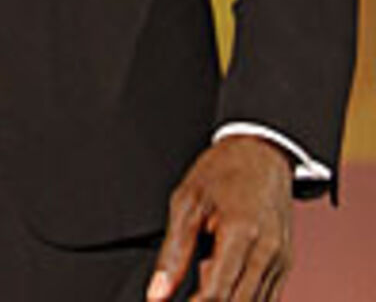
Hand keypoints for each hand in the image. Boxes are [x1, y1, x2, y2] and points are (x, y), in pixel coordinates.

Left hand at [148, 135, 293, 300]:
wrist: (261, 154)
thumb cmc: (221, 172)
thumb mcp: (186, 204)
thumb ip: (173, 253)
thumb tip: (157, 294)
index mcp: (241, 235)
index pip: (216, 293)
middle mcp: (267, 253)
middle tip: (183, 300)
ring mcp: (280, 261)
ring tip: (198, 295)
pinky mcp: (285, 264)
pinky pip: (268, 298)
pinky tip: (222, 295)